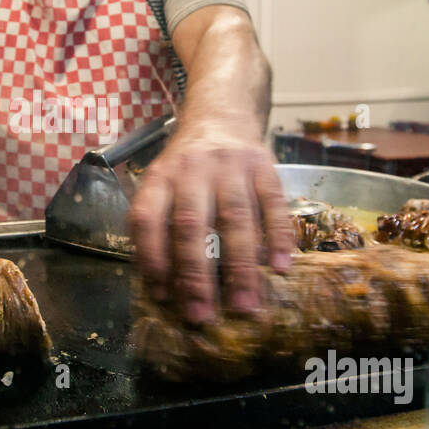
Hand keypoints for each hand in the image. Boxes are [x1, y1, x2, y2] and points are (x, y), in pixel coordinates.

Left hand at [129, 128, 291, 323]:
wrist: (222, 113)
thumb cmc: (187, 167)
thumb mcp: (160, 184)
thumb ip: (156, 226)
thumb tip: (160, 288)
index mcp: (159, 177)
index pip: (148, 218)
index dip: (153, 258)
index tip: (163, 296)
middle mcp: (192, 169)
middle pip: (192, 224)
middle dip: (196, 275)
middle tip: (202, 315)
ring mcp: (231, 165)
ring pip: (235, 218)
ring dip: (240, 267)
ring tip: (244, 305)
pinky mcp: (264, 166)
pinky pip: (273, 204)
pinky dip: (278, 237)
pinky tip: (280, 267)